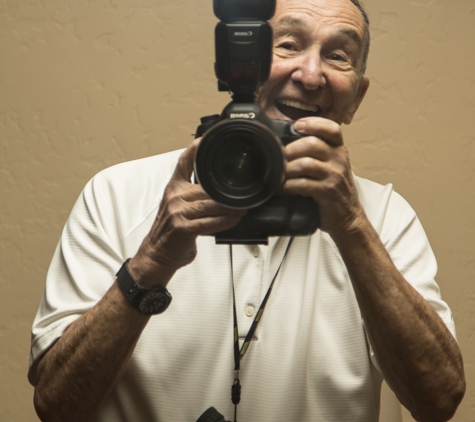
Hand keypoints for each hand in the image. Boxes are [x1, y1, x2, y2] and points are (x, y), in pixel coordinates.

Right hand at [129, 138, 245, 286]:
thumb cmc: (171, 231)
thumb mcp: (177, 205)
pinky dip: (225, 222)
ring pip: (212, 204)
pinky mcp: (183, 227)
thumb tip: (218, 187)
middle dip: (228, 192)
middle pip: (207, 186)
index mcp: (174, 187)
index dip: (197, 148)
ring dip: (231, 207)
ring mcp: (177, 211)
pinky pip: (210, 222)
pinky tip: (234, 220)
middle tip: (244, 193)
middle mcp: (174, 196)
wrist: (157, 254)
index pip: (184, 161)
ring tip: (243, 208)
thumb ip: (193, 192)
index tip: (210, 139)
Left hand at [284, 117, 365, 235]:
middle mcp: (339, 159)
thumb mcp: (331, 166)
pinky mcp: (328, 191)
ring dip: (288, 169)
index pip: (331, 129)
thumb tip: (288, 142)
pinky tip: (287, 188)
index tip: (297, 125)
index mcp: (339, 150)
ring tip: (282, 175)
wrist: (348, 216)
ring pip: (305, 163)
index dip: (314, 123)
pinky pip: (304, 184)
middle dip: (291, 150)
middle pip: (312, 144)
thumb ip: (317, 153)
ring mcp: (334, 175)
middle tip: (281, 158)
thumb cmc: (334, 189)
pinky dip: (291, 185)